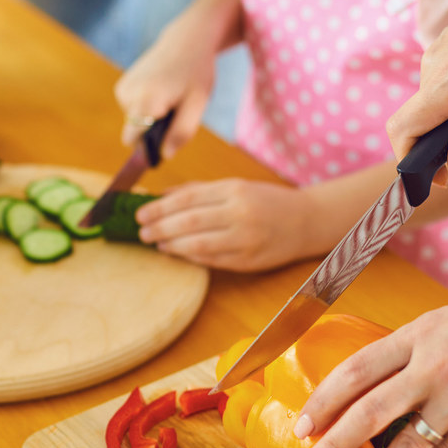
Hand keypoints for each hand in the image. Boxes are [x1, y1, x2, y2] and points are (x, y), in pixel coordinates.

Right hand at [114, 18, 218, 157]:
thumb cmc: (195, 72)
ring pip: (135, 121)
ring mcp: (122, 89)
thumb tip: (165, 155)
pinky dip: (147, 106)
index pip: (133, 140)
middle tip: (176, 110)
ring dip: (152, 116)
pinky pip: (133, 110)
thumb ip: (181, 132)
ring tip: (170, 96)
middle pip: (135, 132)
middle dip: (154, 130)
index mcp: (144, 101)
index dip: (148, 147)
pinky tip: (161, 90)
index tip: (165, 142)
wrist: (186, 41)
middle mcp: (127, 95)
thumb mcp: (197, 105)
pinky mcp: (122, 86)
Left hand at [135, 179, 318, 270]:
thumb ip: (199, 190)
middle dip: (160, 227)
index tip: (141, 213)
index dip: (160, 207)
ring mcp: (245, 239)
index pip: (187, 199)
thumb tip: (161, 195)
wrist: (306, 221)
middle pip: (189, 221)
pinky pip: (212, 260)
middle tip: (142, 231)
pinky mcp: (248, 261)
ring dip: (172, 245)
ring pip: (198, 244)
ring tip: (156, 243)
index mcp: (234, 190)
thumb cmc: (266, 201)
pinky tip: (177, 253)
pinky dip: (191, 257)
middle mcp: (239, 213)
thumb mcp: (235, 186)